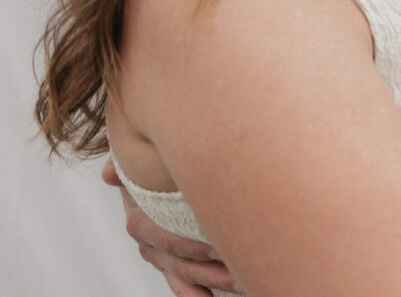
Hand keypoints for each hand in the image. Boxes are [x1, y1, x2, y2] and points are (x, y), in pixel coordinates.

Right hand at [102, 159, 239, 295]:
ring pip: (188, 278)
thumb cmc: (152, 169)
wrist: (150, 180)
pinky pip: (184, 288)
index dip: (194, 246)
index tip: (220, 248)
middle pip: (183, 265)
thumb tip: (109, 173)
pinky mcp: (174, 267)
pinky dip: (197, 295)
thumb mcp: (141, 165)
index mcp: (140, 222)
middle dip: (214, 272)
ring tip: (243, 286)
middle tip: (242, 274)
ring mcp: (162, 259)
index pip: (168, 241)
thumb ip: (126, 169)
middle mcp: (150, 246)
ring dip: (215, 285)